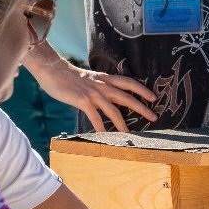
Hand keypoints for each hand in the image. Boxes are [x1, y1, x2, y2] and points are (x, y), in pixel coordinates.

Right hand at [28, 57, 156, 132]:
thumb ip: (100, 88)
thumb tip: (107, 100)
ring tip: (130, 135)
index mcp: (106, 79)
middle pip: (127, 97)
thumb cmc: (70, 77)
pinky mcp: (83, 101)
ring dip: (123, 124)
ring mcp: (94, 93)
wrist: (53, 70)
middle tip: (154, 117)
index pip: (129, 83)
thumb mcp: (90, 79)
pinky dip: (101, 128)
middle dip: (142, 108)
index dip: (142, 90)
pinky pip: (95, 117)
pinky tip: (104, 137)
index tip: (153, 98)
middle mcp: (103, 85)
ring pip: (113, 110)